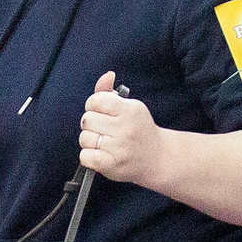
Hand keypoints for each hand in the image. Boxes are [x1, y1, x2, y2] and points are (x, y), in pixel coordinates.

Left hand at [79, 71, 163, 185]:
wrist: (157, 158)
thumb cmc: (139, 130)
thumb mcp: (130, 107)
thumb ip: (111, 93)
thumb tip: (107, 75)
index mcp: (130, 110)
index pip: (96, 100)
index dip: (93, 106)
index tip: (100, 112)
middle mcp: (125, 128)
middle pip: (87, 119)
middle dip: (91, 124)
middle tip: (103, 129)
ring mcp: (119, 148)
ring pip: (84, 138)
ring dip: (90, 141)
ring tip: (103, 143)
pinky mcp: (112, 165)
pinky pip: (85, 156)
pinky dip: (88, 156)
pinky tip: (100, 155)